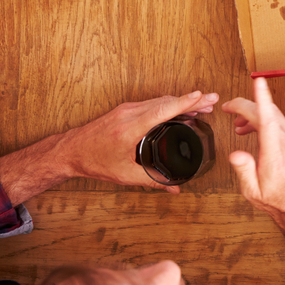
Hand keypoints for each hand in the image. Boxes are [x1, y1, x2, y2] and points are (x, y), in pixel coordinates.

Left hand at [66, 91, 218, 191]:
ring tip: (203, 105)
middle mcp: (129, 113)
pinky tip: (180, 109)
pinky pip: (152, 102)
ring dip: (182, 101)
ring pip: (160, 100)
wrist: (71, 151)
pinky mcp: (126, 109)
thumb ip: (153, 181)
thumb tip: (174, 188)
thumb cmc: (94, 161)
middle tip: (213, 100)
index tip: (201, 96)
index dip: (184, 103)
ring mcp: (127, 109)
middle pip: (166, 102)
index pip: (162, 110)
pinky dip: (170, 104)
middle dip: (191, 100)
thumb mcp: (126, 175)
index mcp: (129, 128)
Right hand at [222, 78, 284, 245]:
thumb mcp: (253, 191)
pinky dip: (264, 119)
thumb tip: (235, 154)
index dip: (262, 99)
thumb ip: (244, 171)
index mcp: (277, 155)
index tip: (258, 83)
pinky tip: (252, 129)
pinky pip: (279, 120)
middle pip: (267, 112)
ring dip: (254, 114)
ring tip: (237, 125)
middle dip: (245, 106)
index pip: (269, 120)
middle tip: (228, 108)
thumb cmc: (276, 199)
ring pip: (273, 114)